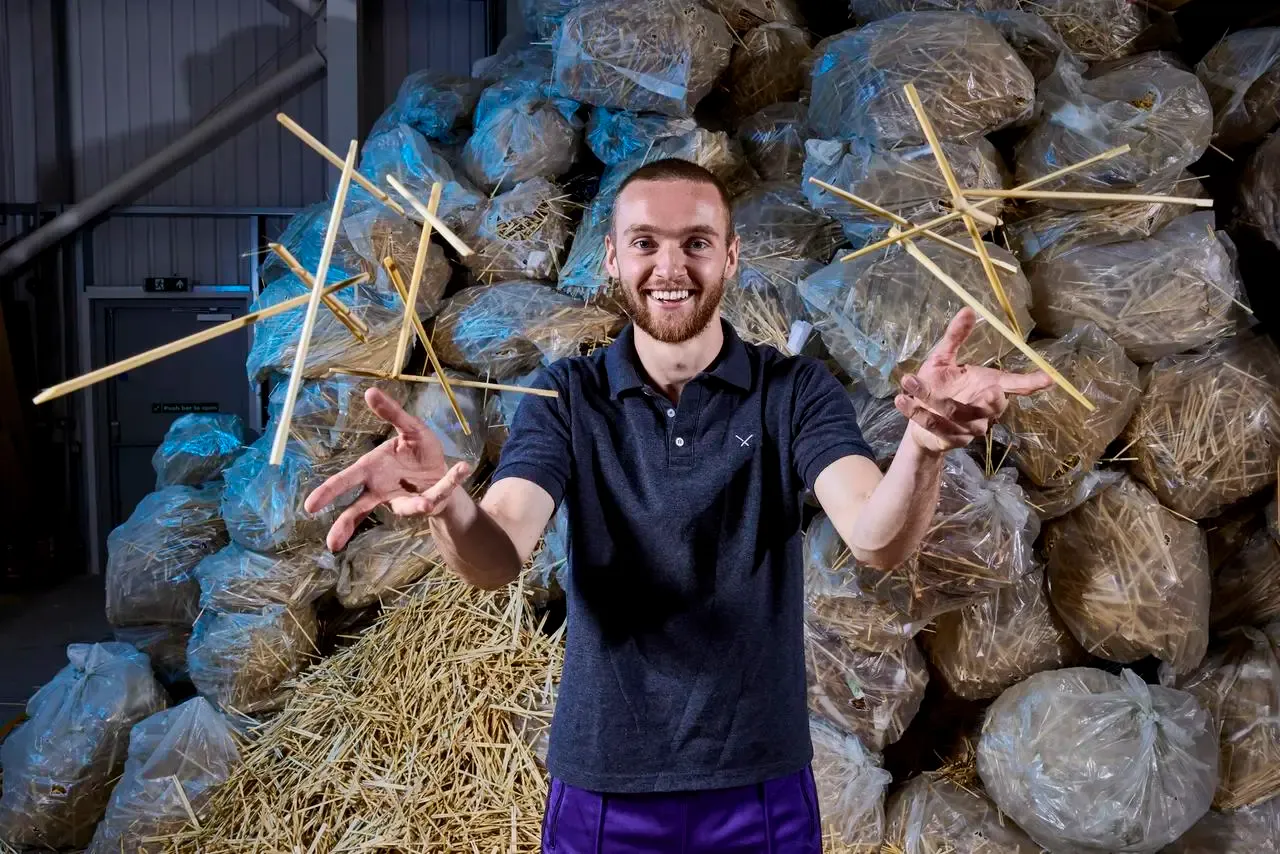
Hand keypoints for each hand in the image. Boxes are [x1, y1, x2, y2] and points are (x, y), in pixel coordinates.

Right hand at [303, 387, 471, 551]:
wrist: (442, 470)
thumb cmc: (417, 451)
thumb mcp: (408, 428)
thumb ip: (392, 413)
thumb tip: (370, 392)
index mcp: (372, 469)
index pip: (345, 481)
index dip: (328, 492)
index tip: (310, 506)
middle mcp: (382, 489)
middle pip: (360, 508)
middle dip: (346, 524)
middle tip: (332, 543)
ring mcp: (403, 499)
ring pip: (405, 508)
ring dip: (416, 505)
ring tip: (425, 504)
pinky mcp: (427, 502)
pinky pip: (440, 492)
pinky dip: (452, 480)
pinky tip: (463, 467)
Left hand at [895, 308, 1052, 454]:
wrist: (918, 419)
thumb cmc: (938, 387)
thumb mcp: (944, 359)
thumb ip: (956, 337)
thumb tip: (968, 309)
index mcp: (988, 387)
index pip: (1015, 385)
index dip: (1031, 383)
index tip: (1049, 379)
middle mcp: (984, 410)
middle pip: (991, 405)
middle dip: (986, 398)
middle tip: (985, 387)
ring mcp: (969, 428)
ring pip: (955, 413)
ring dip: (930, 397)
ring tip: (909, 379)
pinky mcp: (950, 440)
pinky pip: (935, 426)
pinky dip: (917, 412)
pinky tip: (901, 399)